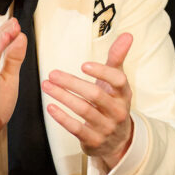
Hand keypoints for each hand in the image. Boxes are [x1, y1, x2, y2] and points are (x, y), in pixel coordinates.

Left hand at [42, 32, 134, 172]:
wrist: (118, 140)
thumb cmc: (113, 103)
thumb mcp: (117, 82)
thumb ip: (118, 58)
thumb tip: (127, 35)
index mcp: (124, 94)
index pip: (118, 81)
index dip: (102, 72)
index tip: (84, 65)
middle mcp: (118, 110)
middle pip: (96, 95)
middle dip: (72, 84)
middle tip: (53, 74)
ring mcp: (106, 127)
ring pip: (84, 110)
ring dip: (63, 97)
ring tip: (48, 86)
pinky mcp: (94, 140)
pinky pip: (76, 128)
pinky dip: (62, 117)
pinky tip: (51, 106)